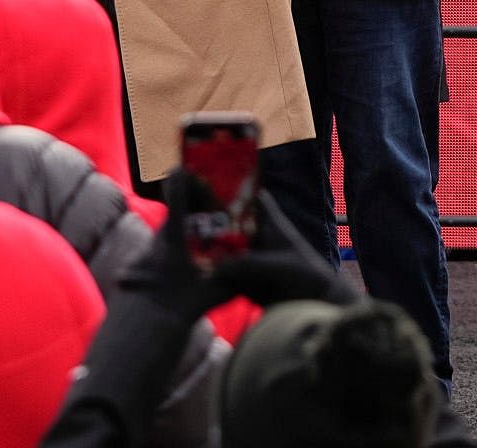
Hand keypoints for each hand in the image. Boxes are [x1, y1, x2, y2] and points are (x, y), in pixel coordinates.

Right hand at [127, 168, 345, 320]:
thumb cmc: (303, 275)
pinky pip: (215, 261)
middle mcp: (250, 228)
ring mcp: (241, 249)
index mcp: (264, 216)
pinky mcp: (236, 269)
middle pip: (221, 212)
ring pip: (215, 237)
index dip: (221, 179)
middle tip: (173, 201)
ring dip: (198, 235)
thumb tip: (221, 267)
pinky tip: (179, 260)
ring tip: (169, 228)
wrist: (307, 302)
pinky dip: (201, 261)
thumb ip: (253, 264)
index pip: (241, 190)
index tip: (195, 172)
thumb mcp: (280, 266)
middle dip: (200, 207)